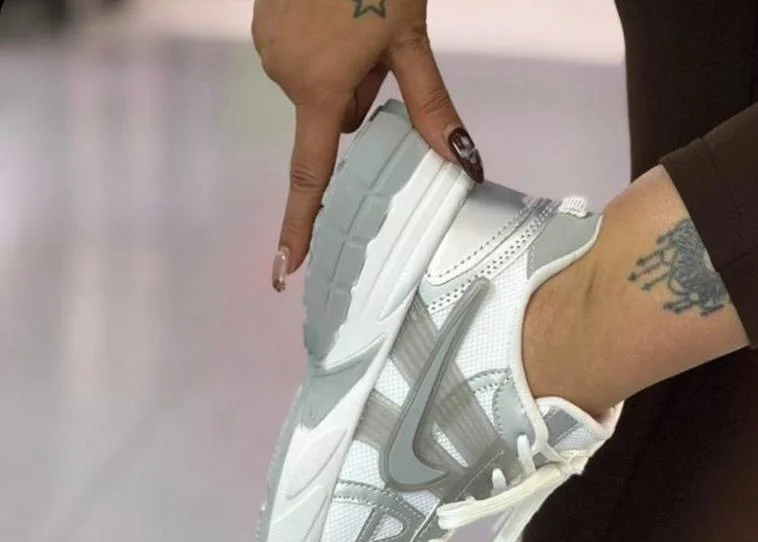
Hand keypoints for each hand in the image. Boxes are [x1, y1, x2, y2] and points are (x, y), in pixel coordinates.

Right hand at [253, 0, 482, 289]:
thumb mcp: (411, 39)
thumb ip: (432, 108)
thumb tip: (465, 165)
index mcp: (319, 89)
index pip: (310, 176)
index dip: (299, 227)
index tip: (283, 271)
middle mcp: (284, 74)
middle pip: (333, 119)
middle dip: (359, 98)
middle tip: (376, 47)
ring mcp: (268, 47)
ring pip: (319, 87)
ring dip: (341, 69)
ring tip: (353, 19)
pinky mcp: (263, 23)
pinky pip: (301, 57)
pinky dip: (323, 46)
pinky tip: (334, 9)